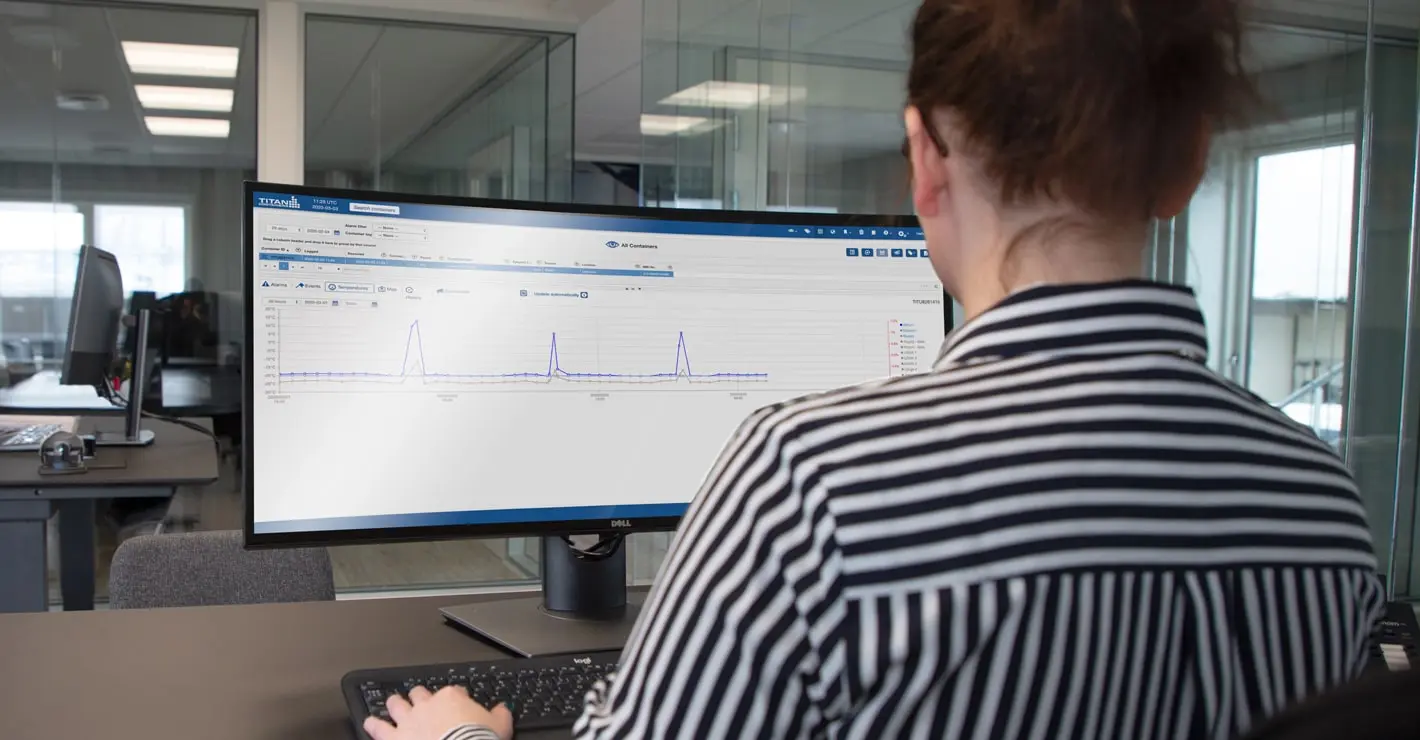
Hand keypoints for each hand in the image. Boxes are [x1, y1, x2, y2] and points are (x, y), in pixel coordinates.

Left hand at [364, 685, 513, 739]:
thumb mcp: (500, 725)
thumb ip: (500, 714)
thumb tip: (503, 709)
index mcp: (452, 698)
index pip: (453, 692)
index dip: (455, 698)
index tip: (458, 703)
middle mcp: (427, 705)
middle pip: (419, 693)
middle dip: (419, 696)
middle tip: (420, 700)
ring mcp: (408, 720)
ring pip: (396, 705)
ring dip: (394, 705)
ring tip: (392, 704)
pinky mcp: (394, 737)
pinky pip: (378, 728)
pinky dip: (373, 725)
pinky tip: (369, 723)